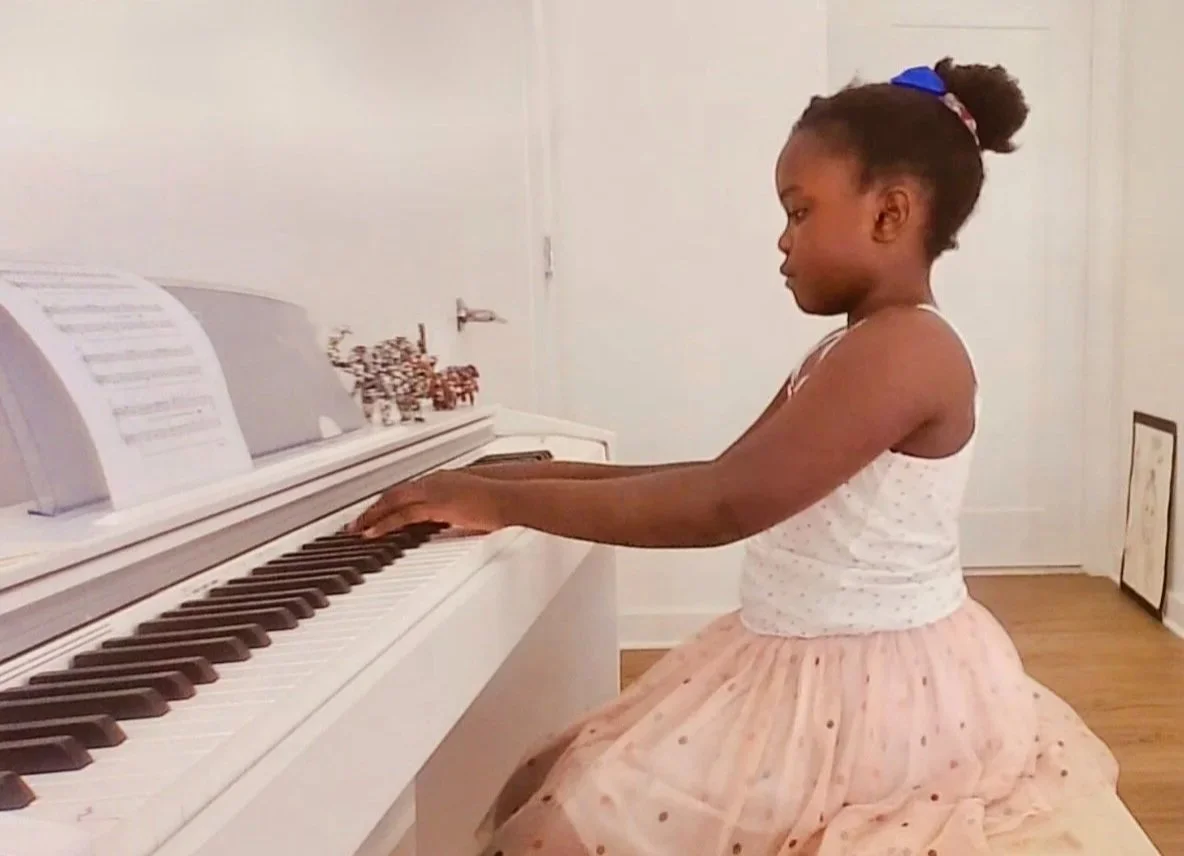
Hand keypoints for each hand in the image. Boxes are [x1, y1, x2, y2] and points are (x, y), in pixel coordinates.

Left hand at [347, 470, 507, 537]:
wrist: (513, 497)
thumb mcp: (476, 510)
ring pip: (392, 501)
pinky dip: (383, 523)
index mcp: (444, 480)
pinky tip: (372, 533)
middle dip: (373, 508)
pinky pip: (401, 515)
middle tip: (355, 521)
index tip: (376, 514)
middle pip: (394, 493)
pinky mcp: (435, 504)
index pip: (408, 491)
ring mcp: (434, 490)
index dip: (389, 503)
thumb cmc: (503, 503)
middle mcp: (435, 481)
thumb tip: (456, 526)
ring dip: (371, 515)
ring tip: (356, 528)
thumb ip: (460, 516)